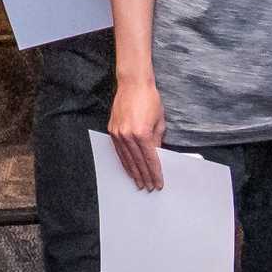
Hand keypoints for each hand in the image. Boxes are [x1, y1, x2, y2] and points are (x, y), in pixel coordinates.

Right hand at [108, 74, 166, 191]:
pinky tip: (128, 168)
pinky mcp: (112, 130)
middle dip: (145, 176)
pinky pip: (119, 151)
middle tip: (149, 187)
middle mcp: (128, 135)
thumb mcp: (159, 122)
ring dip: (133, 172)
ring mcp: (118, 133)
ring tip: (139, 182)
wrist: (133, 84)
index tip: (158, 183)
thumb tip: (157, 155)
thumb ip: (158, 140)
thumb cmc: (150, 99)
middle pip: (138, 162)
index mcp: (142, 133)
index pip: (150, 160)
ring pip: (126, 159)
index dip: (155, 173)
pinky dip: (124, 161)